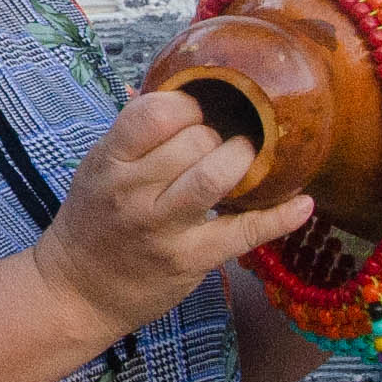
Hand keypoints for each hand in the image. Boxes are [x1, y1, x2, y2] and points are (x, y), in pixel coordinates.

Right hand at [36, 86, 275, 338]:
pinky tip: (303, 204)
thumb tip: (181, 91)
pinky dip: (280, 217)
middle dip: (216, 135)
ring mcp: (162, 228)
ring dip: (241, 160)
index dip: (188, 105)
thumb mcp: (98, 168)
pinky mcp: (190, 260)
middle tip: (218, 143)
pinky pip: (244, 232)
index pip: (156, 113)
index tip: (196, 114)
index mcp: (108, 161)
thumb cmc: (93, 220)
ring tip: (244, 159)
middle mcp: (132, 193)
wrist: (78, 291)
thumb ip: (135, 134)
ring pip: (215, 176)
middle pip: (194, 141)